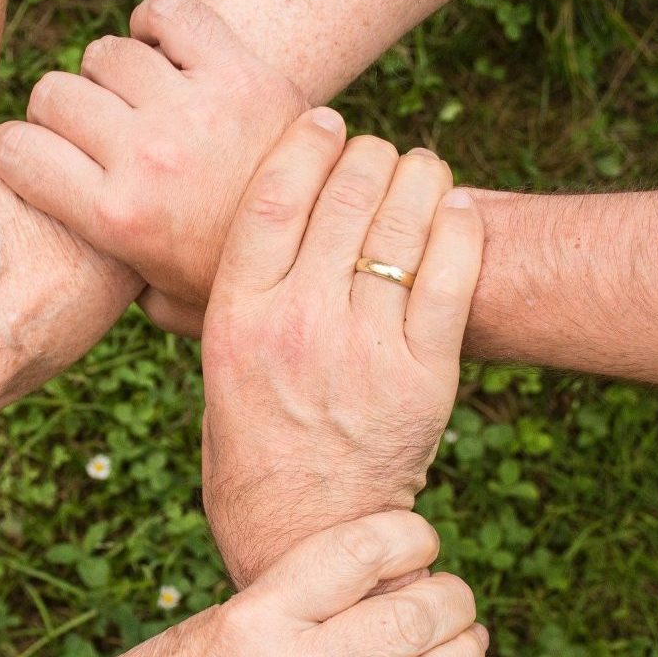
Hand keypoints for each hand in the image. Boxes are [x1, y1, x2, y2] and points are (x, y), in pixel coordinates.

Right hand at [0, 0, 306, 334]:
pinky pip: (169, 15)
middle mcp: (147, 157)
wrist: (332, 244)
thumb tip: (73, 274)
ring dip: (109, 75)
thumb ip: (113, 286)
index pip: (14, 150)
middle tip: (88, 135)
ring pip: (105, 54)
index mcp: (117, 218)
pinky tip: (163, 54)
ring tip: (134, 102)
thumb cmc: (237, 278)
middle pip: (54, 95)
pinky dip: (156, 25)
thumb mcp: (165, 305)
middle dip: (57, 114)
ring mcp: (194, 109)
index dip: (12, 151)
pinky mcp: (239, 71)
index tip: (30, 159)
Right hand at [69, 512, 485, 656]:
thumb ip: (285, 600)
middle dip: (452, 598)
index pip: (357, 554)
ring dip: (462, 656)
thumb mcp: (212, 621)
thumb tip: (365, 575)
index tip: (419, 536)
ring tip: (467, 638)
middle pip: (407, 620)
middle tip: (454, 593)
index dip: (408, 534)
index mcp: (253, 618)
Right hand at [200, 110, 483, 585]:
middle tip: (375, 153)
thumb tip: (198, 249)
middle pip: (344, 196)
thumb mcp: (213, 374)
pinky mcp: (423, 376)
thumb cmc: (250, 453)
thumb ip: (217, 308)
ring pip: (402, 223)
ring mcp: (364, 349)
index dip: (305, 143)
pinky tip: (455, 209)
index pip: (272, 197)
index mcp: (236, 319)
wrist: (305, 536)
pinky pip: (452, 274)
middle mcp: (297, 325)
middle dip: (367, 154)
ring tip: (419, 171)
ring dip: (418, 177)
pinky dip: (459, 227)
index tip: (324, 119)